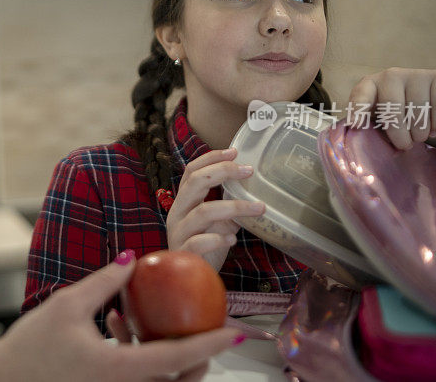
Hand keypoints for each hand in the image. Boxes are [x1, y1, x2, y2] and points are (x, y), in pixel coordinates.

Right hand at [0, 251, 242, 381]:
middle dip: (198, 356)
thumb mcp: (68, 306)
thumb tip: (134, 258)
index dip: (211, 344)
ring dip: (168, 355)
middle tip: (205, 325)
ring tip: (149, 319)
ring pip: (160, 381)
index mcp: (119, 371)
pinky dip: (141, 356)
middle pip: (178, 379)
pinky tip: (118, 324)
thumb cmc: (30, 348)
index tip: (236, 331)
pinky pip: (137, 379)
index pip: (178, 358)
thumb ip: (106, 282)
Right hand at [166, 148, 264, 270]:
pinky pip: (200, 241)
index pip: (191, 171)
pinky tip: (233, 240)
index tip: (235, 151)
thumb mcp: (216, 224)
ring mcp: (179, 233)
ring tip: (258, 208)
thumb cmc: (203, 249)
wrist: (186, 282)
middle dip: (223, 172)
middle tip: (248, 171)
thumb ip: (226, 208)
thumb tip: (251, 191)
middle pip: (195, 182)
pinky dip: (219, 238)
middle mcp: (177, 213)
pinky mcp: (184, 253)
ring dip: (234, 207)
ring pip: (204, 212)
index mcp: (183, 202)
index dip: (211, 158)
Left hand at [348, 67, 435, 149]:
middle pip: (393, 105)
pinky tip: (433, 131)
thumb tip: (363, 144)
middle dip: (398, 131)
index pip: (361, 95)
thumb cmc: (396, 115)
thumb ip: (370, 127)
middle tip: (404, 146)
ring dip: (419, 130)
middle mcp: (391, 75)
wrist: (429, 104)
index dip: (358, 109)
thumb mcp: (379, 119)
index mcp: (369, 85)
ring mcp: (416, 74)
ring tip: (418, 138)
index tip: (355, 124)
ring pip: (418, 106)